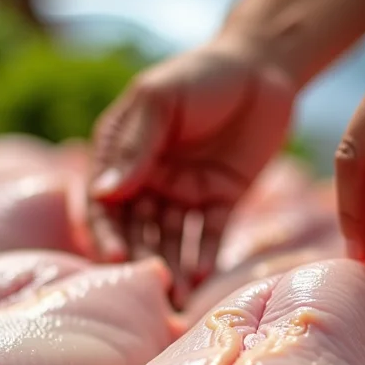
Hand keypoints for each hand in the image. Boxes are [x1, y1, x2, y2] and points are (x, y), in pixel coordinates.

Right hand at [87, 36, 296, 298]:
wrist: (261, 67)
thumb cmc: (200, 74)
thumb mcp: (160, 99)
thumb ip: (135, 144)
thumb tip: (103, 192)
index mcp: (122, 153)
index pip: (105, 201)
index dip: (107, 232)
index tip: (115, 258)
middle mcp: (149, 179)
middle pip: (137, 228)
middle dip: (141, 259)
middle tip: (149, 287)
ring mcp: (185, 193)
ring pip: (171, 238)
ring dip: (172, 267)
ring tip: (177, 297)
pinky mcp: (221, 201)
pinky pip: (210, 235)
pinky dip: (205, 256)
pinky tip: (202, 278)